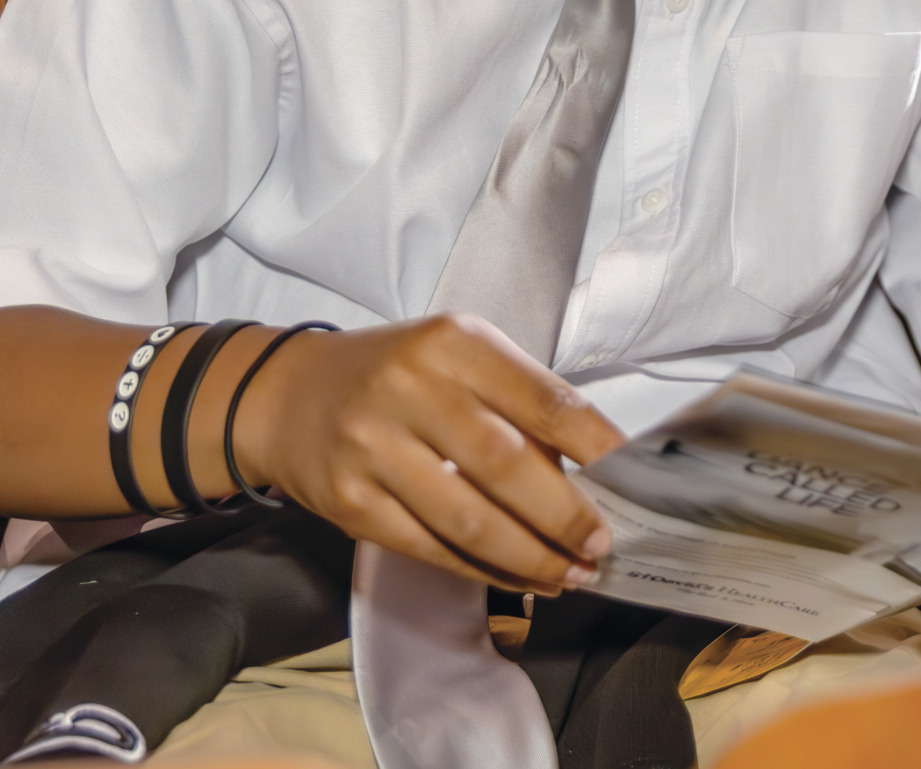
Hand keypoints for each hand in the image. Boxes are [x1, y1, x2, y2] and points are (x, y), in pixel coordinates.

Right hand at [233, 313, 626, 595]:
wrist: (285, 397)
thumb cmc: (395, 375)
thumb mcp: (457, 356)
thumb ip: (517, 400)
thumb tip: (594, 469)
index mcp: (453, 343)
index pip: (542, 398)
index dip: (596, 447)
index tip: (634, 481)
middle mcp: (411, 390)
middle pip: (508, 465)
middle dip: (566, 516)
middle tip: (603, 546)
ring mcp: (374, 448)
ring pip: (470, 519)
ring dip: (531, 557)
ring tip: (570, 574)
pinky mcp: (350, 502)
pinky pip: (430, 548)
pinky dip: (483, 572)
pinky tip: (518, 578)